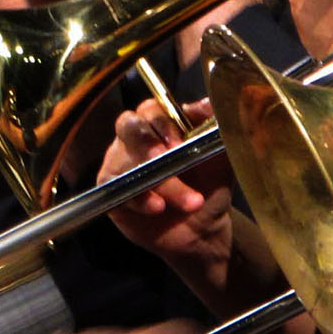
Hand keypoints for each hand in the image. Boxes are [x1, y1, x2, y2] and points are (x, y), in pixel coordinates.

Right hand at [97, 98, 235, 266]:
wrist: (203, 229)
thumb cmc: (209, 187)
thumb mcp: (220, 158)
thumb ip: (215, 129)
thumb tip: (211, 104)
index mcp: (161, 125)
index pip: (151, 109)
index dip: (162, 123)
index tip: (179, 142)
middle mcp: (136, 139)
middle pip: (128, 126)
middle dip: (146, 142)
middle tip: (164, 158)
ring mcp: (121, 164)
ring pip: (127, 162)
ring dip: (160, 182)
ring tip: (190, 201)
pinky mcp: (113, 192)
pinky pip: (116, 189)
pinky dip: (140, 199)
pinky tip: (159, 207)